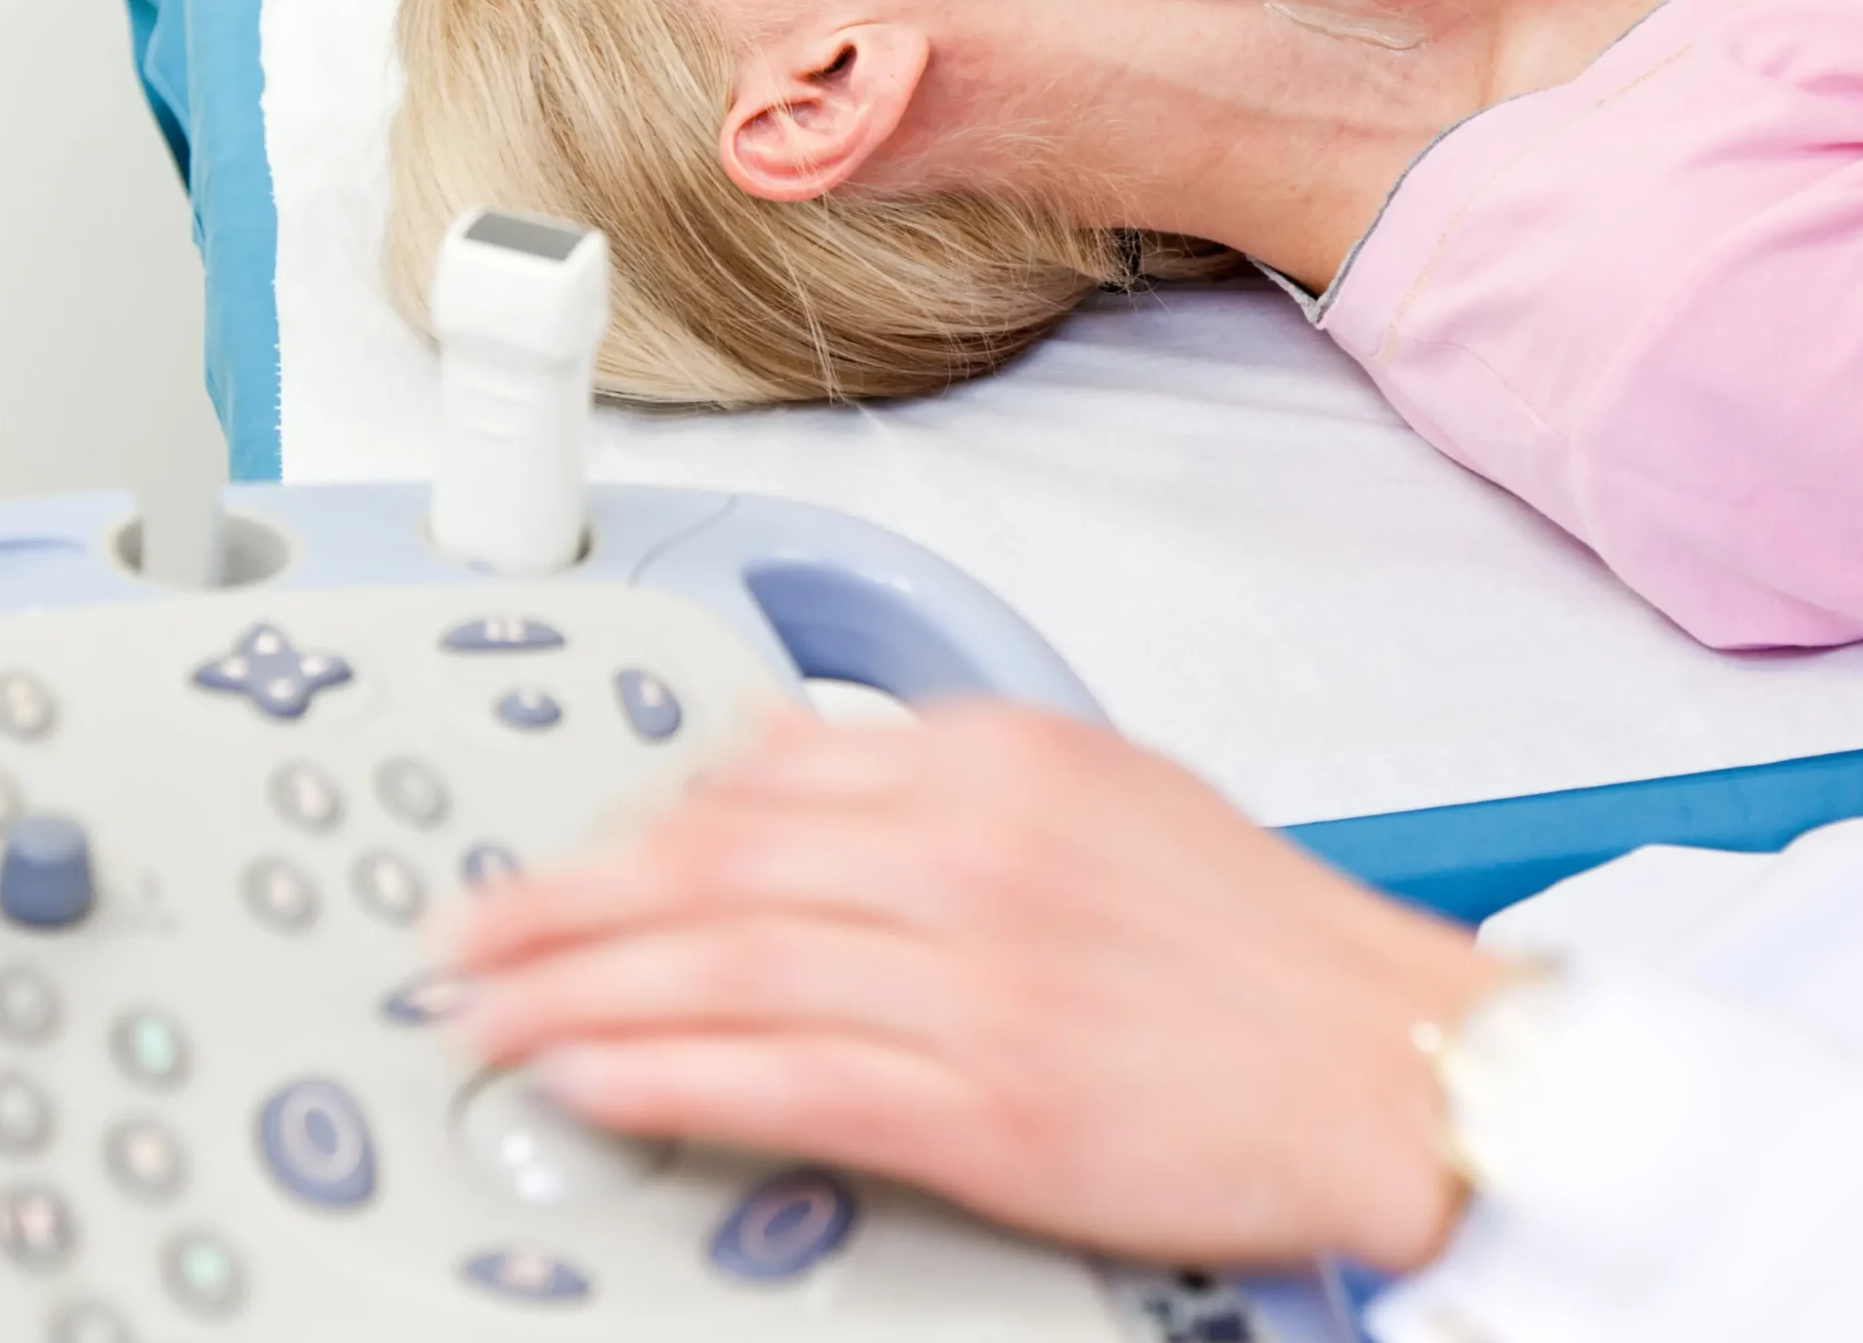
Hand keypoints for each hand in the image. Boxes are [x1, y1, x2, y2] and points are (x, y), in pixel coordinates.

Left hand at [447, 702, 1504, 1270]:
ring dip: (581, 988)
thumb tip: (788, 762)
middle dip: (568, 901)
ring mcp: (976, 975)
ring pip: (727, 967)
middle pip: (716, 866)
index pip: (769, 775)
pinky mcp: (986, 1102)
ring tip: (493, 1011)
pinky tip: (595, 1077)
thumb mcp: (1104, 792)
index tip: (570, 856)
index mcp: (1003, 760)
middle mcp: (975, 850)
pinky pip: (790, 1078)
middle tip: (475, 935)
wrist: (1387, 1060)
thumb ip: (940, 769)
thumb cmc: (1259, 941)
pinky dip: (673, 1075)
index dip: (637, 822)